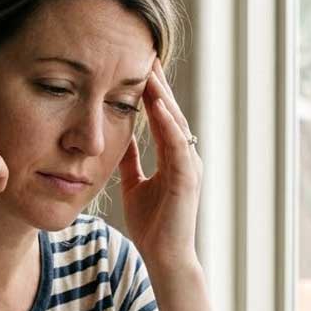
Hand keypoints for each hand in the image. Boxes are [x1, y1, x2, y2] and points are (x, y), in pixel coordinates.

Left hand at [118, 58, 201, 269]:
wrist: (164, 257)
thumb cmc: (152, 225)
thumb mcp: (134, 184)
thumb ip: (131, 160)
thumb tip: (121, 137)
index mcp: (173, 157)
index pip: (162, 116)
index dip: (150, 91)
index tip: (136, 65)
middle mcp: (185, 157)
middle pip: (171, 112)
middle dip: (158, 84)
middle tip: (145, 53)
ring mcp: (189, 167)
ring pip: (176, 124)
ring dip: (163, 96)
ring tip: (149, 71)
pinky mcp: (187, 180)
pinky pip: (177, 146)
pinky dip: (167, 125)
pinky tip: (156, 105)